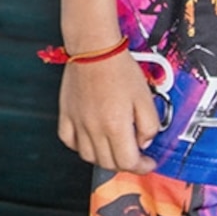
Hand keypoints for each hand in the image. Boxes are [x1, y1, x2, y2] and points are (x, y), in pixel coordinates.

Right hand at [57, 53, 159, 172]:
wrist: (94, 48)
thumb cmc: (120, 69)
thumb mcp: (146, 97)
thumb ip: (150, 125)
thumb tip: (144, 142)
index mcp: (116, 125)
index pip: (128, 162)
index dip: (142, 167)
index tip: (148, 162)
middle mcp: (94, 129)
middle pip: (108, 163)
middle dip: (125, 164)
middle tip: (134, 156)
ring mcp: (78, 123)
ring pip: (88, 157)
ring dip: (104, 158)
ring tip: (114, 148)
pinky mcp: (66, 114)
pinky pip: (69, 141)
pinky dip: (80, 147)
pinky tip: (91, 140)